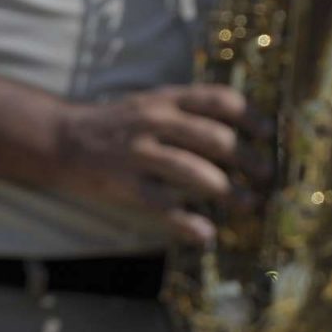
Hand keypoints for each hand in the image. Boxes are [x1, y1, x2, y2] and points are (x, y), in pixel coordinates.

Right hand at [53, 85, 264, 244]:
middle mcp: (156, 121)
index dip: (250, 116)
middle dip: (247, 159)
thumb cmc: (121, 121)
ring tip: (249, 204)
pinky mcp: (123, 184)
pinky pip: (161, 205)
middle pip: (214, 138)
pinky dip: (186, 223)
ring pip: (193, 172)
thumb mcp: (155, 101)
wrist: (62, 138)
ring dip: (227, 191)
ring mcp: (138, 153)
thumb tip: (242, 122)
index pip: (219, 100)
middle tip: (266, 176)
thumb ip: (191, 108)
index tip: (270, 133)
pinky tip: (206, 234)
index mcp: (168, 98)